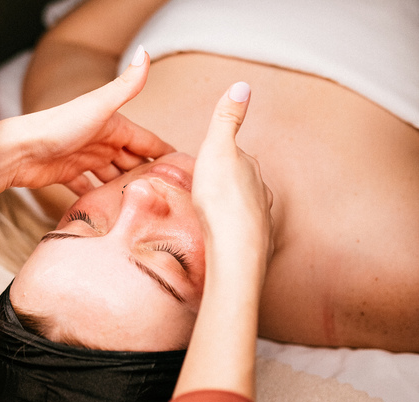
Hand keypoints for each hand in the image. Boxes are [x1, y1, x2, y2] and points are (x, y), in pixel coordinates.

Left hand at [0, 46, 173, 195]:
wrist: (18, 150)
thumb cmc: (58, 126)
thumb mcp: (98, 106)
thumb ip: (125, 86)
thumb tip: (145, 52)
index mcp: (113, 125)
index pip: (147, 141)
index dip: (165, 153)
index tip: (186, 169)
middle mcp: (101, 141)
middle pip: (131, 160)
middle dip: (149, 174)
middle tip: (169, 197)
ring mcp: (84, 158)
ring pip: (112, 175)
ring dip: (125, 187)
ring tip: (143, 205)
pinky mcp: (67, 174)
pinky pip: (88, 187)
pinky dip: (98, 196)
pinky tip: (110, 209)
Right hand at [191, 82, 273, 263]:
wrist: (235, 248)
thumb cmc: (221, 199)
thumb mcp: (217, 149)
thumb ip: (227, 119)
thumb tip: (242, 85)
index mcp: (250, 167)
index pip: (237, 156)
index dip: (221, 158)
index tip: (208, 163)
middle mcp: (262, 191)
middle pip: (244, 183)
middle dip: (230, 184)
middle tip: (209, 190)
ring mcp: (262, 219)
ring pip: (248, 208)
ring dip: (235, 209)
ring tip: (217, 215)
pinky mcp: (257, 244)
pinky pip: (246, 233)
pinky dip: (237, 232)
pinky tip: (227, 238)